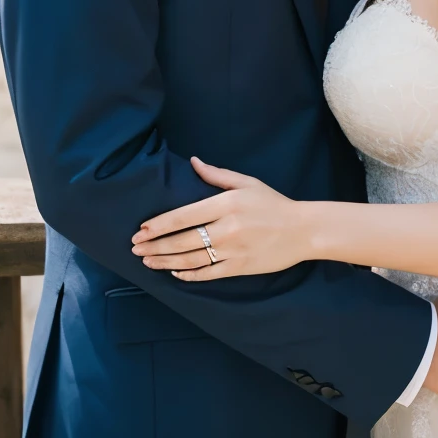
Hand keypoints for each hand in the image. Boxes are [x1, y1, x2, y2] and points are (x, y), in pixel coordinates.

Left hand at [131, 157, 311, 279]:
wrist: (302, 230)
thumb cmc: (272, 203)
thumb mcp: (247, 182)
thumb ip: (217, 175)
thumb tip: (194, 162)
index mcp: (226, 204)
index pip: (184, 215)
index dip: (160, 224)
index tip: (142, 229)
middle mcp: (226, 229)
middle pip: (182, 240)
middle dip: (155, 245)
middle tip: (135, 249)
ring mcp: (232, 251)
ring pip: (191, 259)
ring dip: (166, 261)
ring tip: (148, 261)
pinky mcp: (239, 268)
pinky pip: (208, 274)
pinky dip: (189, 274)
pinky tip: (175, 272)